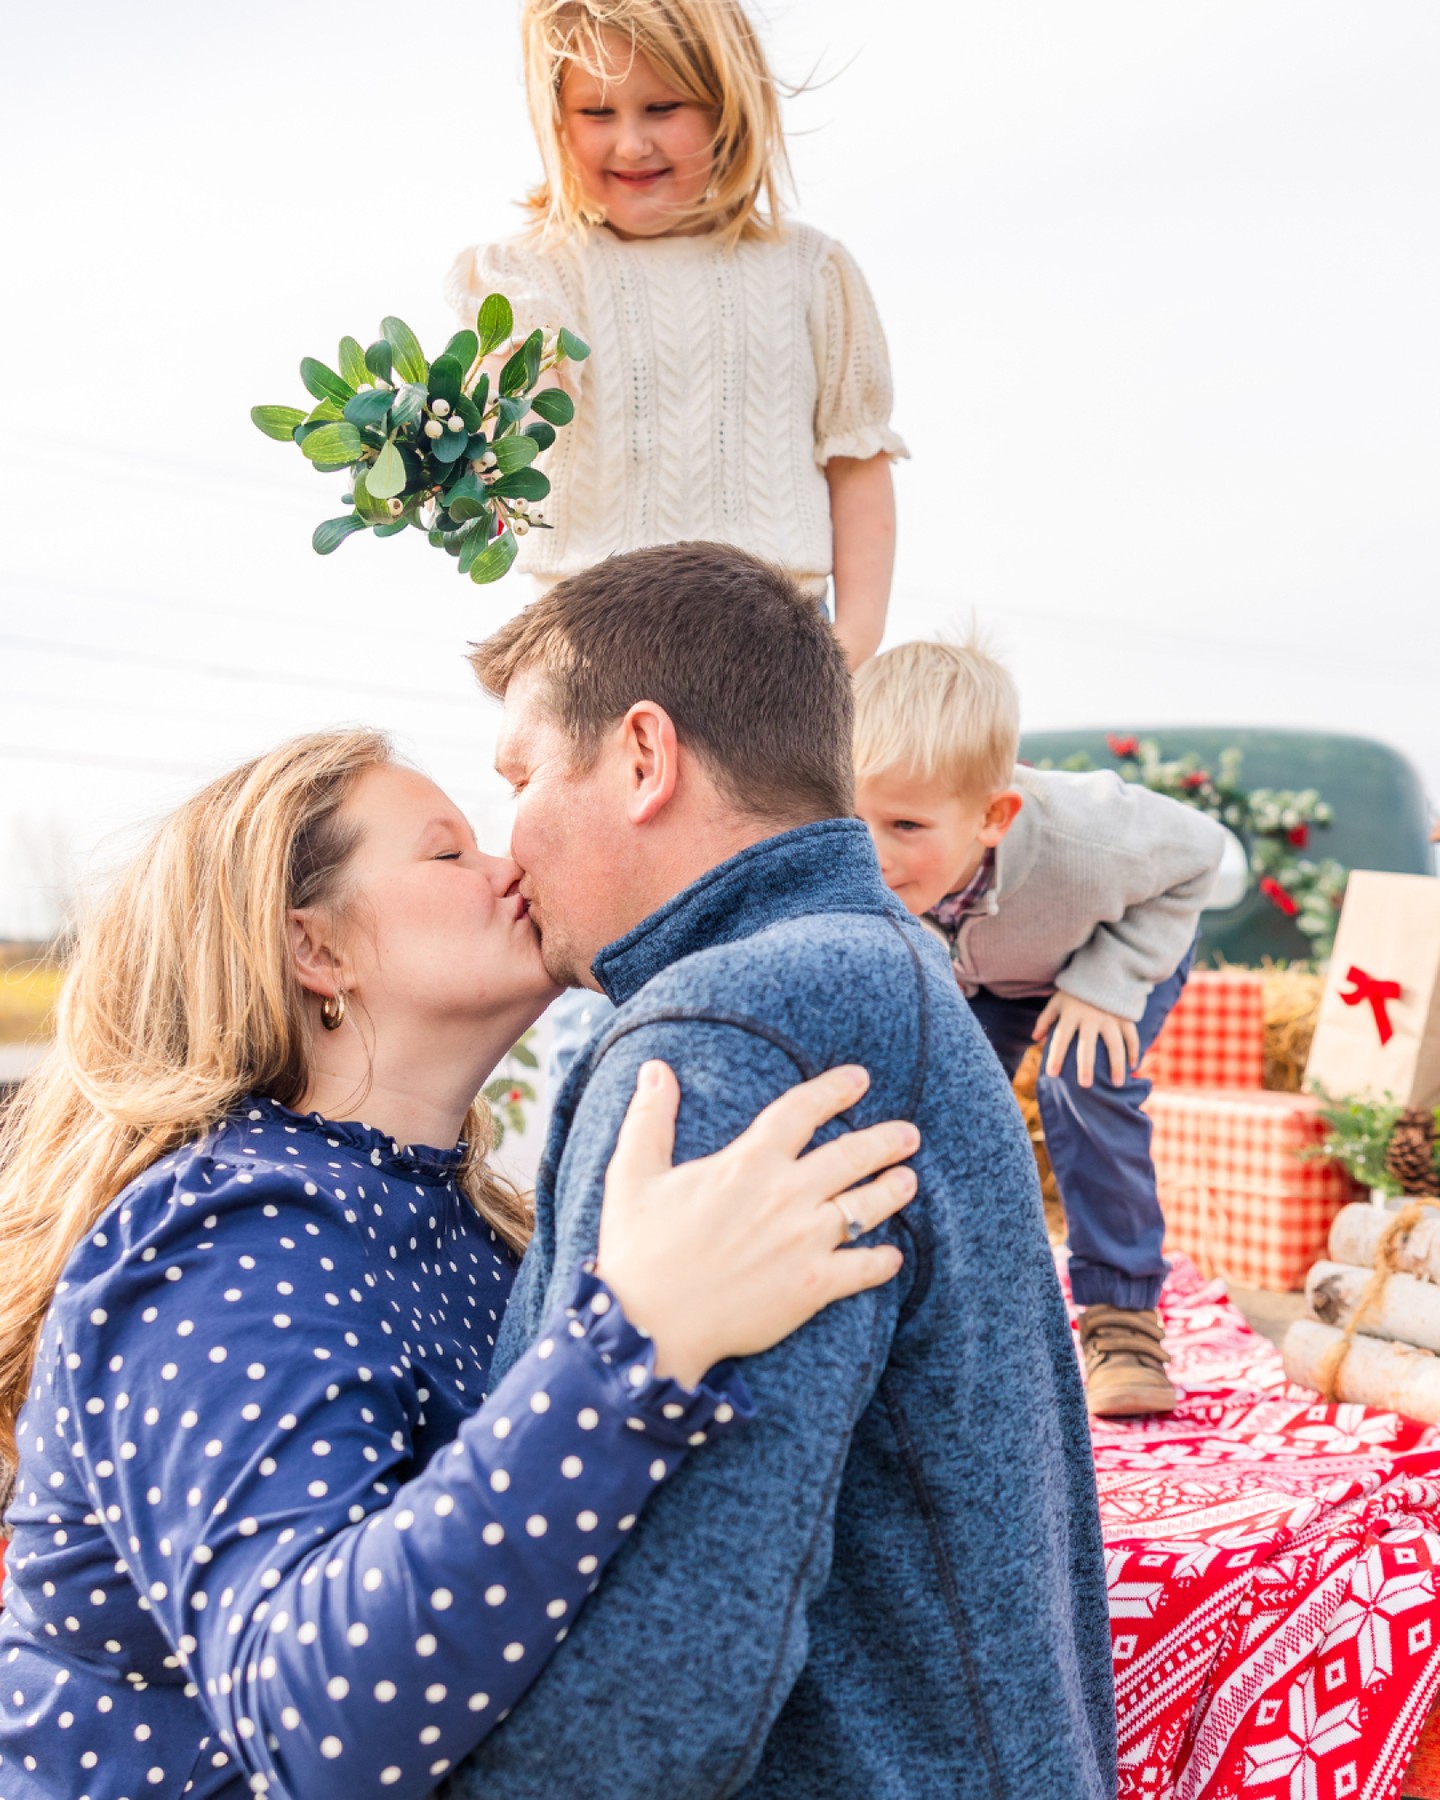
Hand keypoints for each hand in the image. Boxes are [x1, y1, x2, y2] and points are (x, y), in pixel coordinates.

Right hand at [596, 1061, 917, 1387]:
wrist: (648, 1326)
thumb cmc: (637, 1250)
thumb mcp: (632, 1174)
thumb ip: (650, 1118)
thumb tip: (655, 1068)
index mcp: (748, 1162)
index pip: (803, 1110)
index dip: (835, 1090)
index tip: (860, 1079)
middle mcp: (785, 1195)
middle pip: (851, 1155)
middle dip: (886, 1140)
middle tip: (907, 1134)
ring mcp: (805, 1241)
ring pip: (867, 1206)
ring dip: (894, 1190)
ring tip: (909, 1179)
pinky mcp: (814, 1286)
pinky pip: (865, 1267)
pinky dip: (883, 1260)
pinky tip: (893, 1255)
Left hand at [1033, 991, 1139, 1087]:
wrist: (1102, 970)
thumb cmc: (1075, 991)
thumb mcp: (1057, 1001)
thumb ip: (1046, 1019)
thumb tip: (1035, 1038)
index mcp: (1071, 1014)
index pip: (1060, 1038)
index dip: (1055, 1056)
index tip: (1053, 1074)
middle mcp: (1090, 1017)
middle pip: (1087, 1045)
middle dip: (1086, 1066)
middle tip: (1085, 1086)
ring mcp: (1110, 1018)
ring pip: (1115, 1045)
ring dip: (1116, 1065)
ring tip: (1116, 1083)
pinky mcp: (1125, 1017)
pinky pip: (1131, 1037)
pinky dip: (1133, 1052)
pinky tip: (1132, 1066)